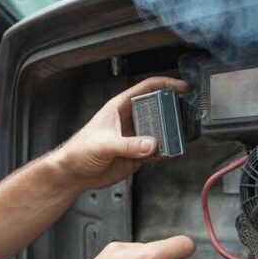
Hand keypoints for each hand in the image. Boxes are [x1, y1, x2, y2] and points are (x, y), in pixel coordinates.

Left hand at [51, 76, 188, 189]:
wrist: (74, 174)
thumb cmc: (79, 151)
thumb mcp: (104, 144)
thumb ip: (129, 145)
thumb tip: (151, 144)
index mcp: (120, 107)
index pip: (147, 88)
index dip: (166, 84)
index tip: (182, 87)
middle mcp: (130, 120)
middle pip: (157, 109)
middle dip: (171, 111)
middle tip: (184, 116)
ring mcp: (134, 137)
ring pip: (159, 131)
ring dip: (169, 134)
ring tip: (177, 137)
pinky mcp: (137, 154)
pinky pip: (156, 151)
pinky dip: (163, 152)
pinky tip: (166, 153)